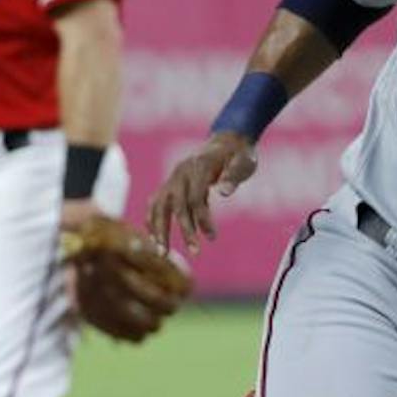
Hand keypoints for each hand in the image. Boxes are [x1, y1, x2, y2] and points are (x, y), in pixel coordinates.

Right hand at [147, 130, 257, 253]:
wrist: (226, 142)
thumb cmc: (238, 155)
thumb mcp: (244, 161)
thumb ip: (233, 175)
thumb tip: (223, 192)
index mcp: (199, 167)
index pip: (195, 198)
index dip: (202, 219)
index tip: (213, 237)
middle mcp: (181, 172)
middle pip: (175, 205)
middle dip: (183, 230)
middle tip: (195, 253)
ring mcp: (173, 178)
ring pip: (159, 206)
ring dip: (159, 230)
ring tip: (162, 254)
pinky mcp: (170, 185)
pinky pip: (156, 204)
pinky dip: (153, 221)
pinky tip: (155, 240)